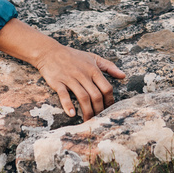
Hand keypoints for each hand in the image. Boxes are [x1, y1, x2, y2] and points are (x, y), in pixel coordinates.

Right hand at [0, 18, 124, 120]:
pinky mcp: (58, 82)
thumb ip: (109, 66)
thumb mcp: (92, 58)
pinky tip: (72, 114)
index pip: (106, 88)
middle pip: (96, 95)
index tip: (109, 109)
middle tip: (99, 119)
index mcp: (93, 69)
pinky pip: (64, 95)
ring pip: (83, 97)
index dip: (109, 101)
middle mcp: (83, 74)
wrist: (50, 52)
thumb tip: (123, 75)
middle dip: (99, 110)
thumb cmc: (73, 56)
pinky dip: (68, 105)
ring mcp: (70, 78)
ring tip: (88, 121)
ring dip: (87, 111)